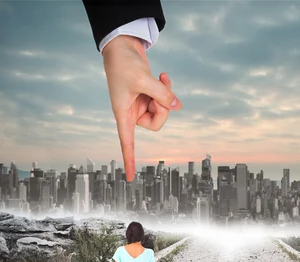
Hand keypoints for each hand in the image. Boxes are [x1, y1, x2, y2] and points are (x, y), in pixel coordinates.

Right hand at [102, 35, 181, 181]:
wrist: (121, 46)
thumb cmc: (124, 64)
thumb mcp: (143, 79)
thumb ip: (162, 94)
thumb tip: (178, 105)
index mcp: (123, 114)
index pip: (126, 142)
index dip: (129, 159)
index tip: (130, 177)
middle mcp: (132, 112)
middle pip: (157, 123)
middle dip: (164, 107)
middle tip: (161, 89)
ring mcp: (141, 104)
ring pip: (163, 110)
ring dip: (166, 95)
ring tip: (161, 78)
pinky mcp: (148, 94)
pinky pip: (164, 99)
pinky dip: (167, 89)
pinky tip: (163, 76)